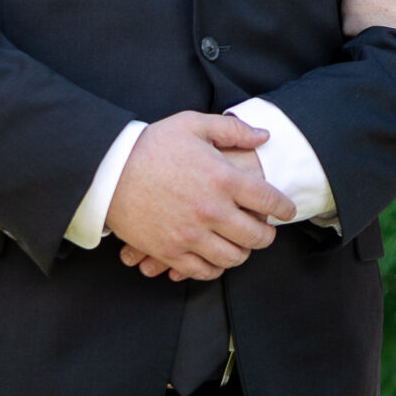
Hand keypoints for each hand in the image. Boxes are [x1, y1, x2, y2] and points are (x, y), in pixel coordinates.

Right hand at [107, 113, 295, 282]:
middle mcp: (211, 210)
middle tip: (265, 231)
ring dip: (242, 252)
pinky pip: (203, 270)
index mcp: (222, 178)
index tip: (287, 210)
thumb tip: (263, 136)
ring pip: (233, 257)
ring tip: (241, 245)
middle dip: (266, 235)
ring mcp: (190, 234)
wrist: (107, 170)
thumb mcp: (193, 125)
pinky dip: (215, 267)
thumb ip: (232, 130)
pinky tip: (216, 257)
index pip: (269, 200)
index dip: (284, 207)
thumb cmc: (152, 144)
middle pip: (256, 236)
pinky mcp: (169, 251)